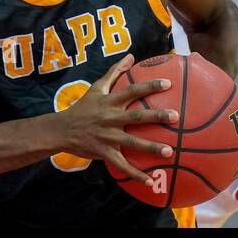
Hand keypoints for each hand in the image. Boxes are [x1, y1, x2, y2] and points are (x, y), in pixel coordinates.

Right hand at [56, 53, 179, 186]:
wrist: (62, 130)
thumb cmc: (83, 107)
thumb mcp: (96, 87)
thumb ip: (115, 71)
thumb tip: (131, 55)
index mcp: (110, 101)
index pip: (132, 90)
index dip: (150, 86)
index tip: (168, 83)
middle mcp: (111, 118)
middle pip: (137, 116)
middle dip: (156, 116)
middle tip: (175, 117)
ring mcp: (108, 136)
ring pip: (132, 142)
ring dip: (151, 148)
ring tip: (170, 152)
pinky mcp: (104, 153)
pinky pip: (122, 165)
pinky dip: (136, 174)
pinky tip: (151, 181)